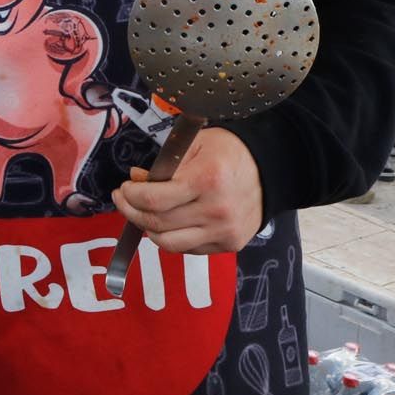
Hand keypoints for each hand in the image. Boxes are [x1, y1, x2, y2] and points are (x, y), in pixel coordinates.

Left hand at [111, 128, 263, 254]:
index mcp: (205, 180)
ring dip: (149, 230)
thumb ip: (162, 166)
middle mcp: (216, 210)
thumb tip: (136, 181)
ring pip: (169, 244)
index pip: (153, 199)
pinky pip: (189, 249)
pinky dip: (172, 237)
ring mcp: (224, 231)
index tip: (123, 189)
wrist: (270, 167)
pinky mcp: (230, 244)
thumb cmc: (229, 151)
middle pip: (157, 223)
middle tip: (124, 200)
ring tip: (143, 215)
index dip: (130, 196)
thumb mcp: (193, 145)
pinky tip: (169, 222)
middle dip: (131, 212)